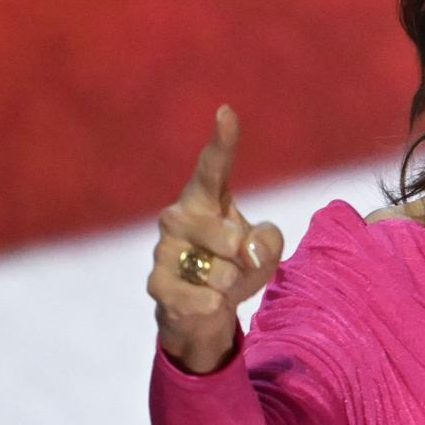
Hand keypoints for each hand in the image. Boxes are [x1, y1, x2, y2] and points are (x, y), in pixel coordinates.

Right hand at [147, 105, 284, 373]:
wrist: (203, 312)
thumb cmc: (236, 266)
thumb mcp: (266, 250)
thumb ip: (269, 240)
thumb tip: (245, 249)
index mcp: (205, 198)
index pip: (213, 166)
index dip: (222, 141)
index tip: (226, 113)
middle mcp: (177, 217)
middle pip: (225, 234)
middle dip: (242, 255)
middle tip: (239, 261)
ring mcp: (163, 249)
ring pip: (215, 270)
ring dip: (230, 283)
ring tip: (222, 283)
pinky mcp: (156, 283)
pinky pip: (195, 297)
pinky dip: (211, 304)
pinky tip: (208, 303)